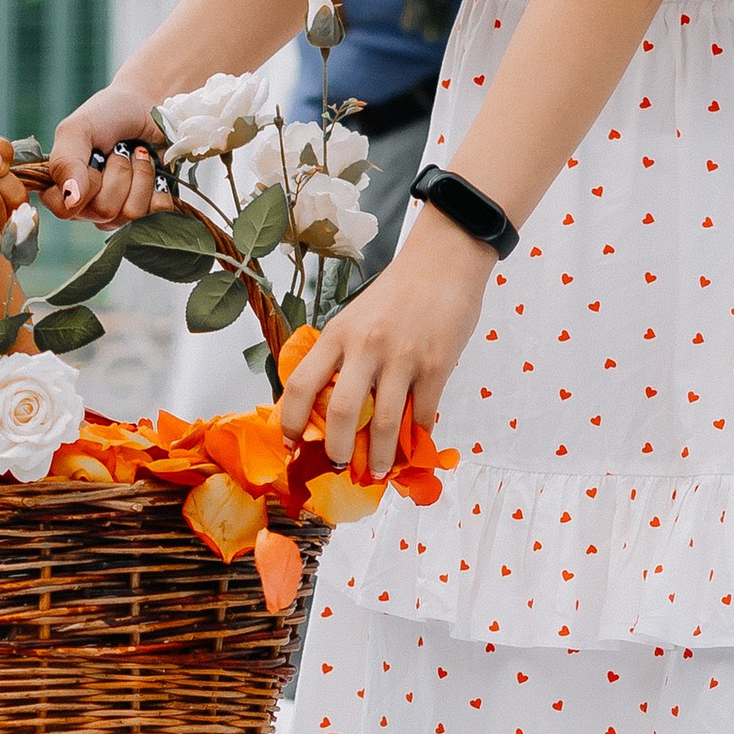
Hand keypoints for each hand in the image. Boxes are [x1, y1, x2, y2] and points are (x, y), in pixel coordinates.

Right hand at [44, 84, 168, 223]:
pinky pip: (158, 211)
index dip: (84, 185)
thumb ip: (65, 162)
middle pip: (104, 211)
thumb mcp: (77, 129)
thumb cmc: (108, 114)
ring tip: (137, 155)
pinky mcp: (151, 210)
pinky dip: (159, 184)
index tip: (93, 159)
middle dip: (117, 173)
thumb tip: (70, 202)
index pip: (65, 211)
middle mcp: (90, 207)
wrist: (150, 106)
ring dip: (140, 174)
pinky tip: (153, 168)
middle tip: (119, 152)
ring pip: (132, 213)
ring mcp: (121, 212)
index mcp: (64, 190)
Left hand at [275, 211, 489, 479]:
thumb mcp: (354, 318)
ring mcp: (402, 357)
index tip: (291, 443)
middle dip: (335, 450)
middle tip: (338, 466)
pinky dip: (415, 436)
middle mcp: (365, 347)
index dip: (291, 421)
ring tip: (376, 471)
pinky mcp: (437, 365)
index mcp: (337, 334)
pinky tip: (411, 444)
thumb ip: (342, 356)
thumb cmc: (397, 292)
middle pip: (339, 412)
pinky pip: (422, 414)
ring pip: (382, 423)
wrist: (443, 262)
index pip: (300, 385)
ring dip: (377, 457)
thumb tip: (329, 407)